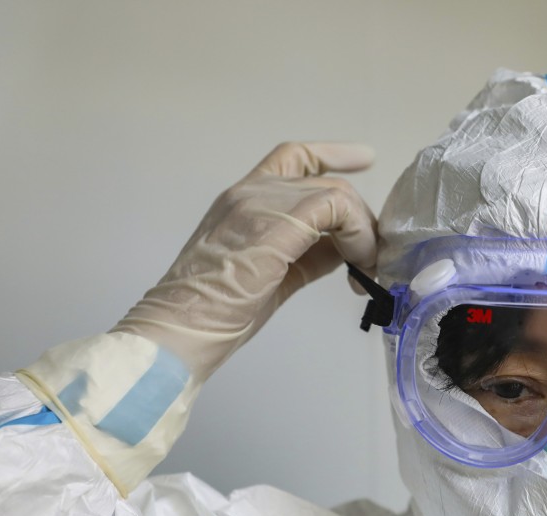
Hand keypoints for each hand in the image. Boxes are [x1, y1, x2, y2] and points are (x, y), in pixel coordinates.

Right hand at [112, 142, 376, 381]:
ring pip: (336, 193)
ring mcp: (258, 204)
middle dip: (360, 220)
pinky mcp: (273, 225)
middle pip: (326, 182)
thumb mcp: (272, 275)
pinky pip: (335, 208)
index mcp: (241, 200)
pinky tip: (357, 266)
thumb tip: (345, 249)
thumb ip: (307, 254)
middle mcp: (249, 193)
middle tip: (370, 262)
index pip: (292, 158)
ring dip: (362, 232)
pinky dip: (357, 236)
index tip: (365, 158)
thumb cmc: (216, 315)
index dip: (333, 154)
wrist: (177, 331)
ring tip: (364, 271)